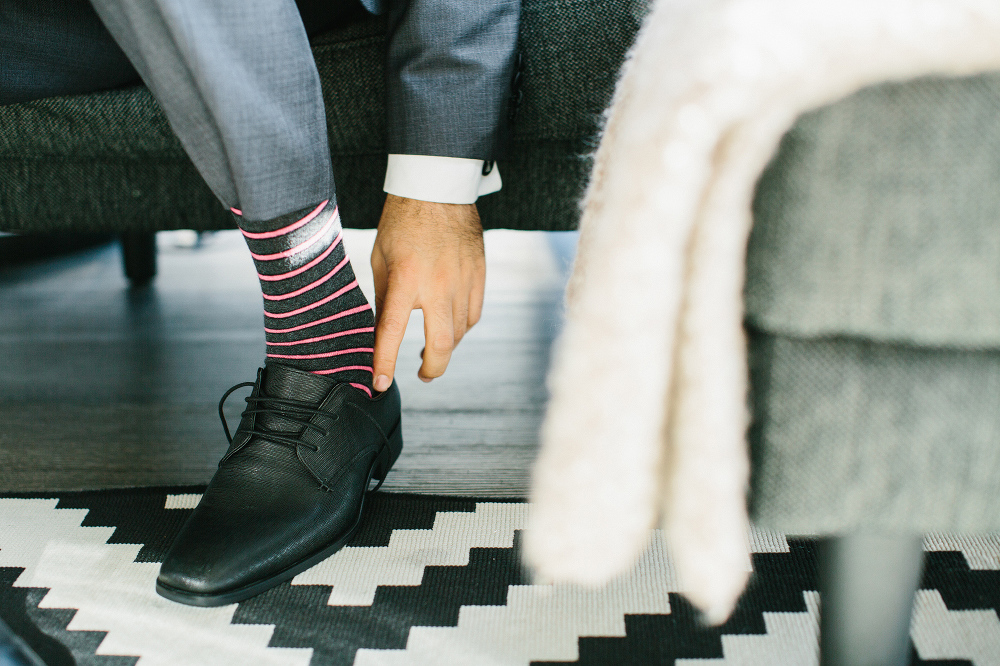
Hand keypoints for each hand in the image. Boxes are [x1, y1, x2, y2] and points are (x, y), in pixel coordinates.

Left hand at [370, 194, 485, 390]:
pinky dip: (461, 328)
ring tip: (430, 350)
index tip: (379, 384)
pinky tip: (450, 327)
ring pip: (459, 332)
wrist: (438, 188)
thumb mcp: (382, 260)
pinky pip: (474, 314)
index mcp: (406, 278)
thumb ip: (385, 298)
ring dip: (445, 347)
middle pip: (441, 344)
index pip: (393, 332)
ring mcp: (463, 280)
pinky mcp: (479, 275)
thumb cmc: (402, 222)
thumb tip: (384, 333)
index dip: (385, 363)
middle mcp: (437, 283)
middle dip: (431, 368)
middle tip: (422, 375)